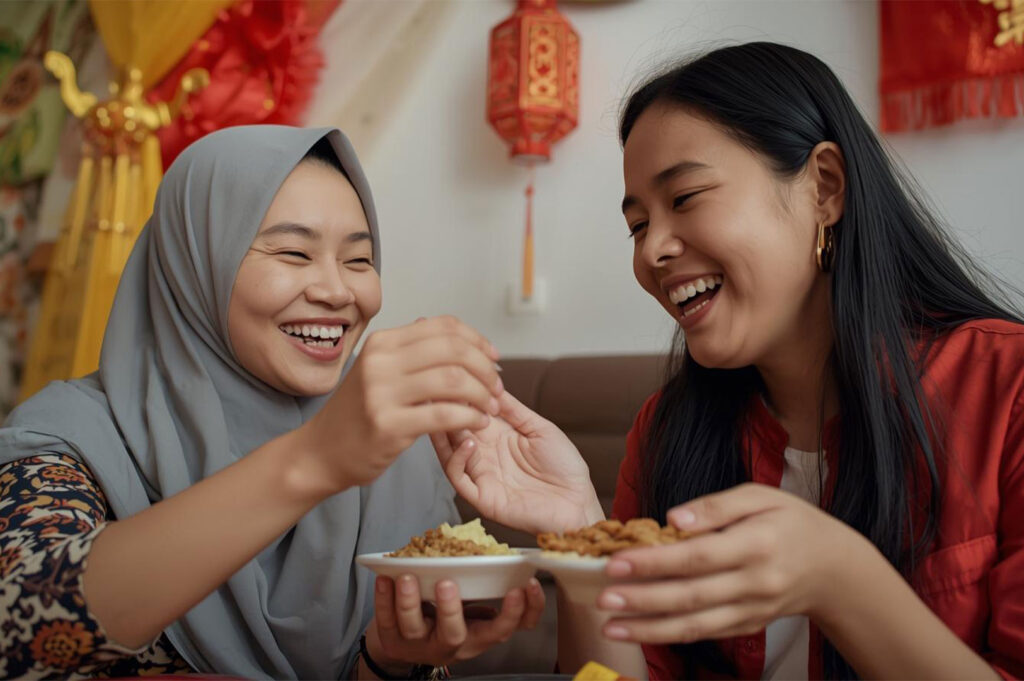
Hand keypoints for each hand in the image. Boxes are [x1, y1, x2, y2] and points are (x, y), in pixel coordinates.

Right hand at [298, 316, 503, 492]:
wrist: (322, 451)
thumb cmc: (358, 413)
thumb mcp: (380, 371)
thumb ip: (415, 353)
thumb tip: (460, 337)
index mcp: (382, 343)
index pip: (443, 327)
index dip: (477, 340)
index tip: (493, 358)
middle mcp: (381, 362)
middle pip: (453, 350)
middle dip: (485, 368)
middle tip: (496, 386)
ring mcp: (382, 393)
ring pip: (454, 380)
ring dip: (482, 394)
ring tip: (491, 407)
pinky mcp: (389, 425)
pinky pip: (445, 415)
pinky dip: (471, 418)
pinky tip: (478, 423)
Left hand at [366, 574, 545, 668]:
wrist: (406, 640)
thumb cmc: (447, 614)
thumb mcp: (471, 605)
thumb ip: (483, 586)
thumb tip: (498, 551)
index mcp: (476, 636)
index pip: (502, 630)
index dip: (517, 612)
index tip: (523, 587)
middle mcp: (451, 645)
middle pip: (454, 635)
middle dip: (450, 610)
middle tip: (447, 583)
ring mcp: (419, 645)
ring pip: (414, 629)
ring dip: (409, 602)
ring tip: (407, 577)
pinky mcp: (393, 642)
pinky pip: (386, 621)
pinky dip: (384, 599)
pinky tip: (384, 578)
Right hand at [431, 390, 602, 534]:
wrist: (577, 503)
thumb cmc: (564, 468)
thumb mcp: (540, 429)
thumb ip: (514, 410)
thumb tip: (493, 384)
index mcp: (499, 436)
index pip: (470, 413)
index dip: (460, 397)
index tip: (453, 376)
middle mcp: (486, 454)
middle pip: (454, 430)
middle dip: (446, 410)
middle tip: (437, 391)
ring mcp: (482, 475)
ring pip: (449, 452)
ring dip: (444, 432)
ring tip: (449, 411)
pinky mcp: (483, 497)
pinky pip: (459, 478)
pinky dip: (457, 458)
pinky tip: (468, 441)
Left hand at [594, 483, 870, 643]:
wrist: (835, 569)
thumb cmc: (793, 523)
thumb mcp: (760, 497)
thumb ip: (715, 506)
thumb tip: (672, 518)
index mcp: (756, 544)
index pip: (697, 556)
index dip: (655, 562)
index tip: (618, 561)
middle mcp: (753, 583)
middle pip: (691, 595)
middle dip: (643, 599)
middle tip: (603, 597)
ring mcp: (751, 610)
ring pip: (695, 625)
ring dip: (649, 629)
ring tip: (611, 627)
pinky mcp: (746, 626)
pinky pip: (704, 634)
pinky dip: (669, 636)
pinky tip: (639, 633)